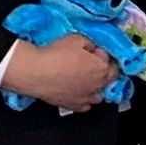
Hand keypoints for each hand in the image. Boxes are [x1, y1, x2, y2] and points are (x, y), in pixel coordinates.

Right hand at [2, 36, 120, 112]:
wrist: (35, 72)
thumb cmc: (56, 55)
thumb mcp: (77, 38)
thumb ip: (90, 43)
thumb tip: (93, 48)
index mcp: (102, 69)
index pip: (110, 59)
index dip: (102, 53)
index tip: (95, 50)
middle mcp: (98, 86)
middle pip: (109, 78)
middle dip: (104, 69)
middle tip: (92, 62)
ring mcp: (86, 98)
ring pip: (99, 94)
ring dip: (96, 86)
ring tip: (86, 79)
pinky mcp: (73, 106)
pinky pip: (85, 105)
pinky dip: (85, 98)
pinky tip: (78, 91)